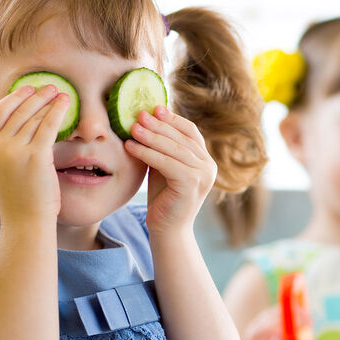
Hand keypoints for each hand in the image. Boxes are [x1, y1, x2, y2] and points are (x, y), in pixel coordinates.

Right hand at [0, 85, 70, 226]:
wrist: (26, 221)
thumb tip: (20, 130)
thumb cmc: (20, 200)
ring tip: (60, 93)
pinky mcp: (35, 155)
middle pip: (17, 111)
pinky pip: (48, 125)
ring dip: (48, 101)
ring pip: (34, 117)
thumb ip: (6, 150)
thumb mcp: (4, 170)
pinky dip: (57, 111)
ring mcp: (15, 150)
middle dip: (34, 95)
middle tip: (48, 86)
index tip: (26, 90)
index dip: (13, 98)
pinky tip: (65, 103)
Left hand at [124, 106, 216, 235]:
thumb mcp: (163, 167)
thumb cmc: (163, 199)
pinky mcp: (191, 184)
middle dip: (158, 124)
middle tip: (138, 114)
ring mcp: (203, 175)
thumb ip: (162, 148)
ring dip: (150, 136)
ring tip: (131, 128)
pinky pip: (166, 162)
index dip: (173, 118)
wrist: (167, 231)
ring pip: (173, 149)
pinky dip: (147, 153)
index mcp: (204, 160)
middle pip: (181, 137)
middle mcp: (208, 166)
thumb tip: (146, 120)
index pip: (190, 131)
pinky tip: (130, 147)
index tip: (154, 107)